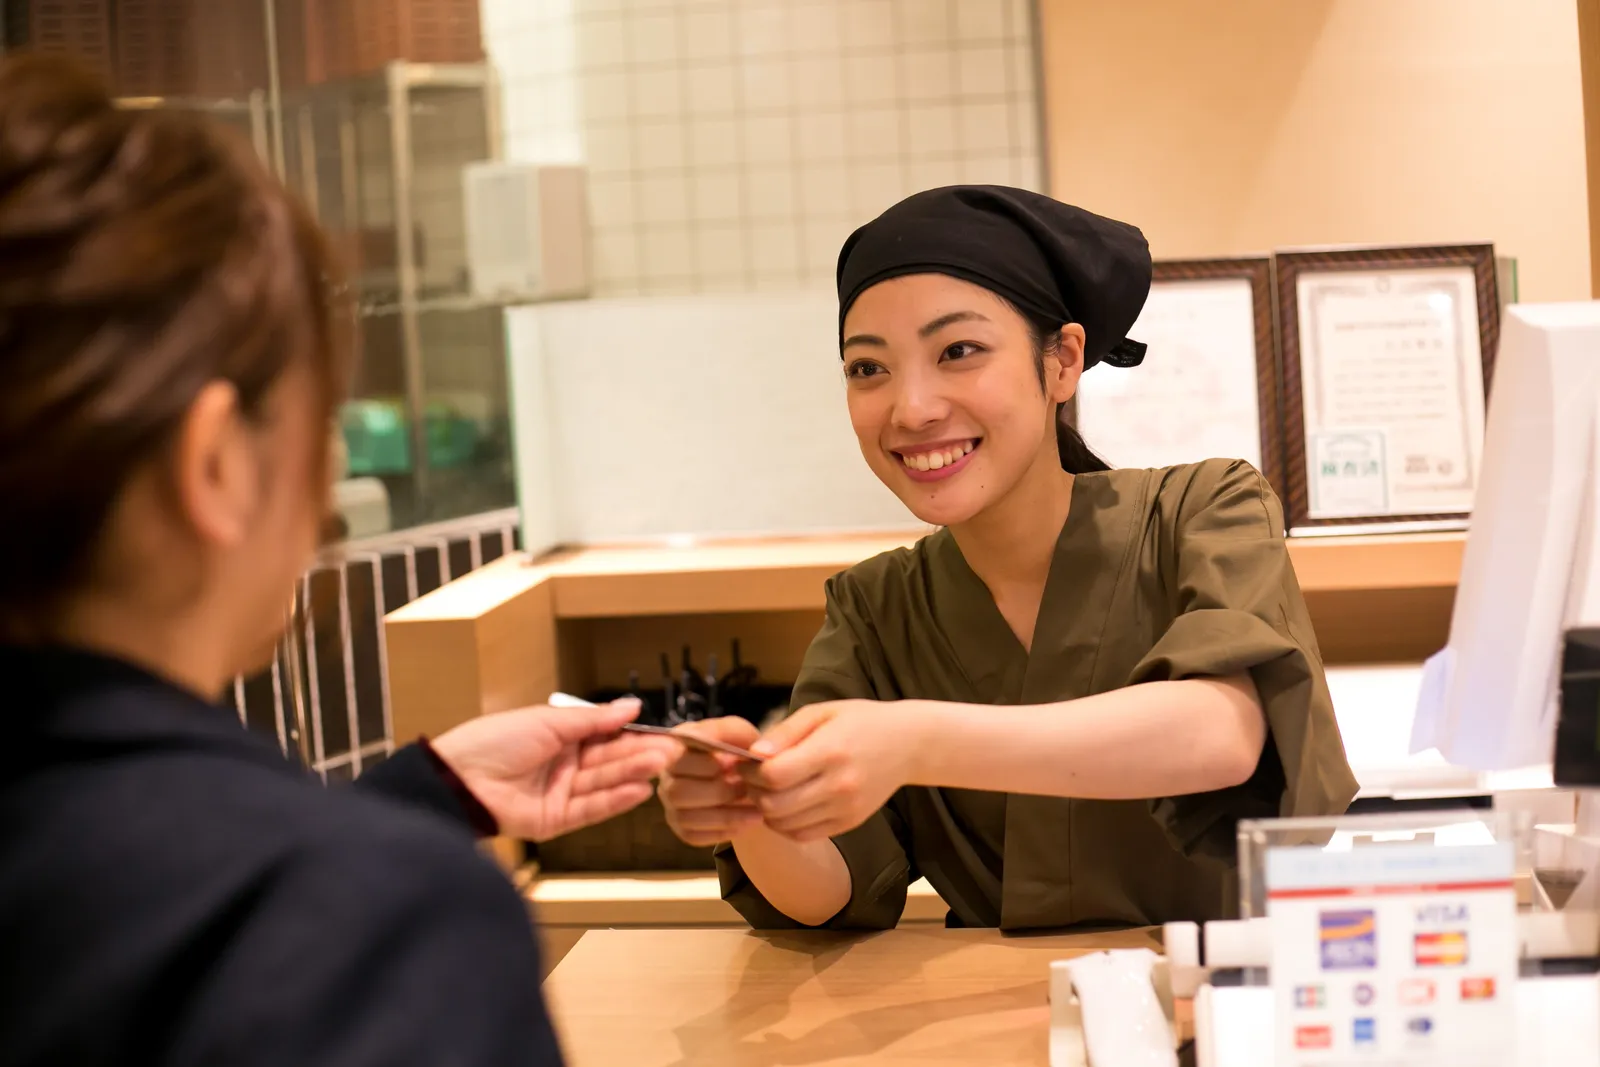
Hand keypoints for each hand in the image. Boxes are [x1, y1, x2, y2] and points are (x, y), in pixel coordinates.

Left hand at [430, 699, 677, 842]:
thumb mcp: (549, 721)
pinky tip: (640, 790)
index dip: (632, 734)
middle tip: (671, 750)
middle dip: (639, 754)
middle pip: (608, 760)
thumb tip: (631, 706)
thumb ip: (594, 719)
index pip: (604, 735)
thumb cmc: (495, 741)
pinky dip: (616, 800)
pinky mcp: (555, 821)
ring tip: (661, 765)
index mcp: (558, 736)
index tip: (662, 732)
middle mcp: (562, 764)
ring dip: (633, 774)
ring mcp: (559, 793)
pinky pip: (591, 809)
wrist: (458, 780)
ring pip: (603, 783)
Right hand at [657, 716, 765, 846]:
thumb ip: (729, 731)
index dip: (702, 764)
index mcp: (675, 747)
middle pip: (677, 791)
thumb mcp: (740, 734)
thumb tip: (715, 744)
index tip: (730, 764)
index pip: (674, 758)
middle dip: (717, 792)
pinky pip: (694, 836)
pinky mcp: (682, 828)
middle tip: (746, 788)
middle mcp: (667, 776)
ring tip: (755, 811)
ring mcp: (671, 804)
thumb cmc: (741, 750)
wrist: (750, 777)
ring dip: (725, 815)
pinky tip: (745, 822)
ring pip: (686, 817)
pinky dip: (722, 831)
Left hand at [744, 700, 922, 842]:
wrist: (908, 744)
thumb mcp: (822, 712)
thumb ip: (785, 732)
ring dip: (766, 810)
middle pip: (775, 804)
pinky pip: (803, 834)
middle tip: (752, 779)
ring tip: (768, 791)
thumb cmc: (860, 721)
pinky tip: (786, 805)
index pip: (775, 775)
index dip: (750, 772)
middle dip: (753, 792)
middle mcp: (839, 785)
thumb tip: (754, 753)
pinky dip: (785, 824)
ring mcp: (846, 808)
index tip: (746, 763)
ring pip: (785, 824)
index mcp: (830, 751)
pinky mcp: (850, 822)